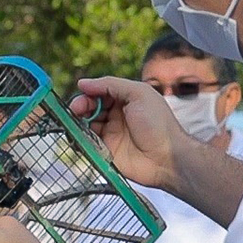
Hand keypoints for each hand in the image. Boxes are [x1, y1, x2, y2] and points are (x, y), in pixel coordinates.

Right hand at [69, 77, 190, 189]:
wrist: (167, 159)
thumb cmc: (158, 124)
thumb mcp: (139, 94)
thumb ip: (111, 85)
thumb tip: (83, 83)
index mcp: (126, 100)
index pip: (101, 92)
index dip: (89, 92)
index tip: (81, 93)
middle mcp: (117, 116)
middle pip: (90, 107)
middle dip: (81, 106)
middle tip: (75, 110)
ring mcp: (111, 133)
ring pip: (85, 124)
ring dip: (77, 122)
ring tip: (75, 123)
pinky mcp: (105, 150)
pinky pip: (86, 142)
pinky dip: (78, 138)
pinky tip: (77, 136)